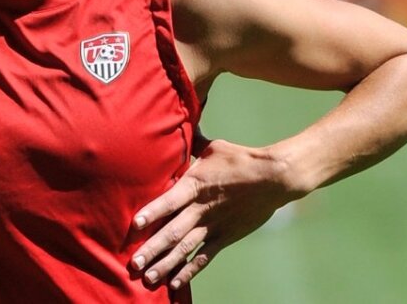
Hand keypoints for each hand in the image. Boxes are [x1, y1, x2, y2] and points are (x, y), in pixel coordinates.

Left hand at [130, 138, 294, 289]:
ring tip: (147, 278)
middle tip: (133, 264)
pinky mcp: (225, 236)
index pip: (169, 200)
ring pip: (185, 249)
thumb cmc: (241, 158)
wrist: (274, 177)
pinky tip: (174, 283)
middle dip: (152, 248)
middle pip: (173, 232)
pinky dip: (189, 271)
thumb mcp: (214, 147)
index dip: (152, 212)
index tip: (134, 225)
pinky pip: (204, 257)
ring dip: (165, 264)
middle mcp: (201, 208)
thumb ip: (193, 143)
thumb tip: (181, 124)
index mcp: (195, 184)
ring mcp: (213, 225)